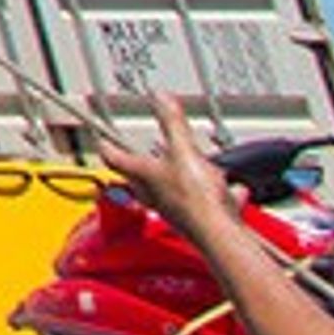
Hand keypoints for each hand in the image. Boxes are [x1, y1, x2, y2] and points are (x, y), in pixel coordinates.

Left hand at [96, 95, 242, 251]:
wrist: (222, 236)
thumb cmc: (195, 200)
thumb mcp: (184, 150)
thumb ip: (172, 123)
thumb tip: (160, 98)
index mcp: (142, 174)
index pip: (112, 156)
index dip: (105, 143)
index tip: (100, 135)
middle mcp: (154, 193)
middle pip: (142, 174)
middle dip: (149, 159)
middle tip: (152, 146)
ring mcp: (176, 208)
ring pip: (175, 186)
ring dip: (189, 174)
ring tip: (202, 167)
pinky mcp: (199, 219)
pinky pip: (207, 200)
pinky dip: (220, 193)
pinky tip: (233, 189)